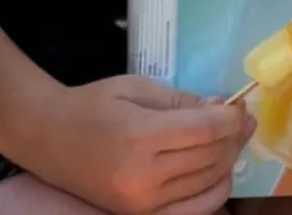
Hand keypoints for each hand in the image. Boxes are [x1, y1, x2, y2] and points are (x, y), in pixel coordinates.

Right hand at [39, 74, 252, 214]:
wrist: (48, 137)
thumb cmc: (91, 104)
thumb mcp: (134, 88)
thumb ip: (178, 99)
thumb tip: (220, 108)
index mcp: (140, 136)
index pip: (204, 131)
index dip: (230, 119)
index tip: (241, 106)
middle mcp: (145, 176)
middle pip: (210, 158)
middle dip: (233, 137)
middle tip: (242, 119)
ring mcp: (144, 204)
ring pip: (208, 185)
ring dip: (228, 162)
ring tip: (231, 141)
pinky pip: (195, 209)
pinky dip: (214, 191)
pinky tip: (218, 171)